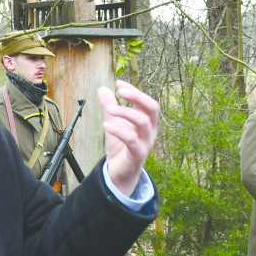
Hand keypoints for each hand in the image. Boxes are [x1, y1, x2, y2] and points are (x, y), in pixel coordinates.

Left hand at [97, 80, 159, 196]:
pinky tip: (107, 126)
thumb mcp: (114, 123)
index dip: (135, 90)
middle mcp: (150, 131)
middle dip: (137, 96)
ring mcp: (146, 142)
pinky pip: (132, 139)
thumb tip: (103, 89)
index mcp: (147, 122)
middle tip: (120, 91)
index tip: (118, 83)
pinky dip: (119, 130)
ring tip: (110, 110)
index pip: (146, 102)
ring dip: (126, 112)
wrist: (119, 172)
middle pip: (152, 108)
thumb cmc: (120, 147)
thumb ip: (110, 107)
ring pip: (143, 122)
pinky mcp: (138, 154)